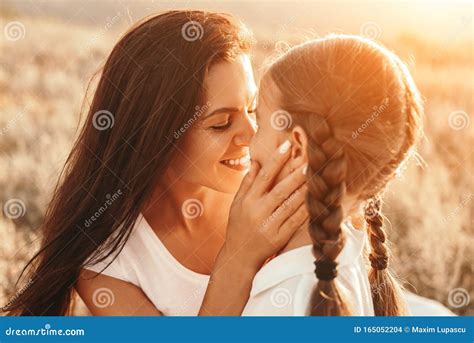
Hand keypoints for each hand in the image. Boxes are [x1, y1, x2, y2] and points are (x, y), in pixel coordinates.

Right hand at [222, 140, 307, 269]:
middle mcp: (258, 211)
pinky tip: (315, 198)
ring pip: (290, 204)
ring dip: (304, 189)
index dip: (275, 160)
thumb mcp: (237, 203)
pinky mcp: (279, 237)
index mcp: (248, 200)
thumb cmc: (239, 225)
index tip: (287, 145)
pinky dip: (306, 209)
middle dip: (295, 173)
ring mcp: (269, 225)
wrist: (240, 256)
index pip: (263, 176)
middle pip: (280, 189)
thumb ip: (247, 183)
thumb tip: (256, 161)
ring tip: (316, 174)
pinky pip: (296, 221)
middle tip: (309, 158)